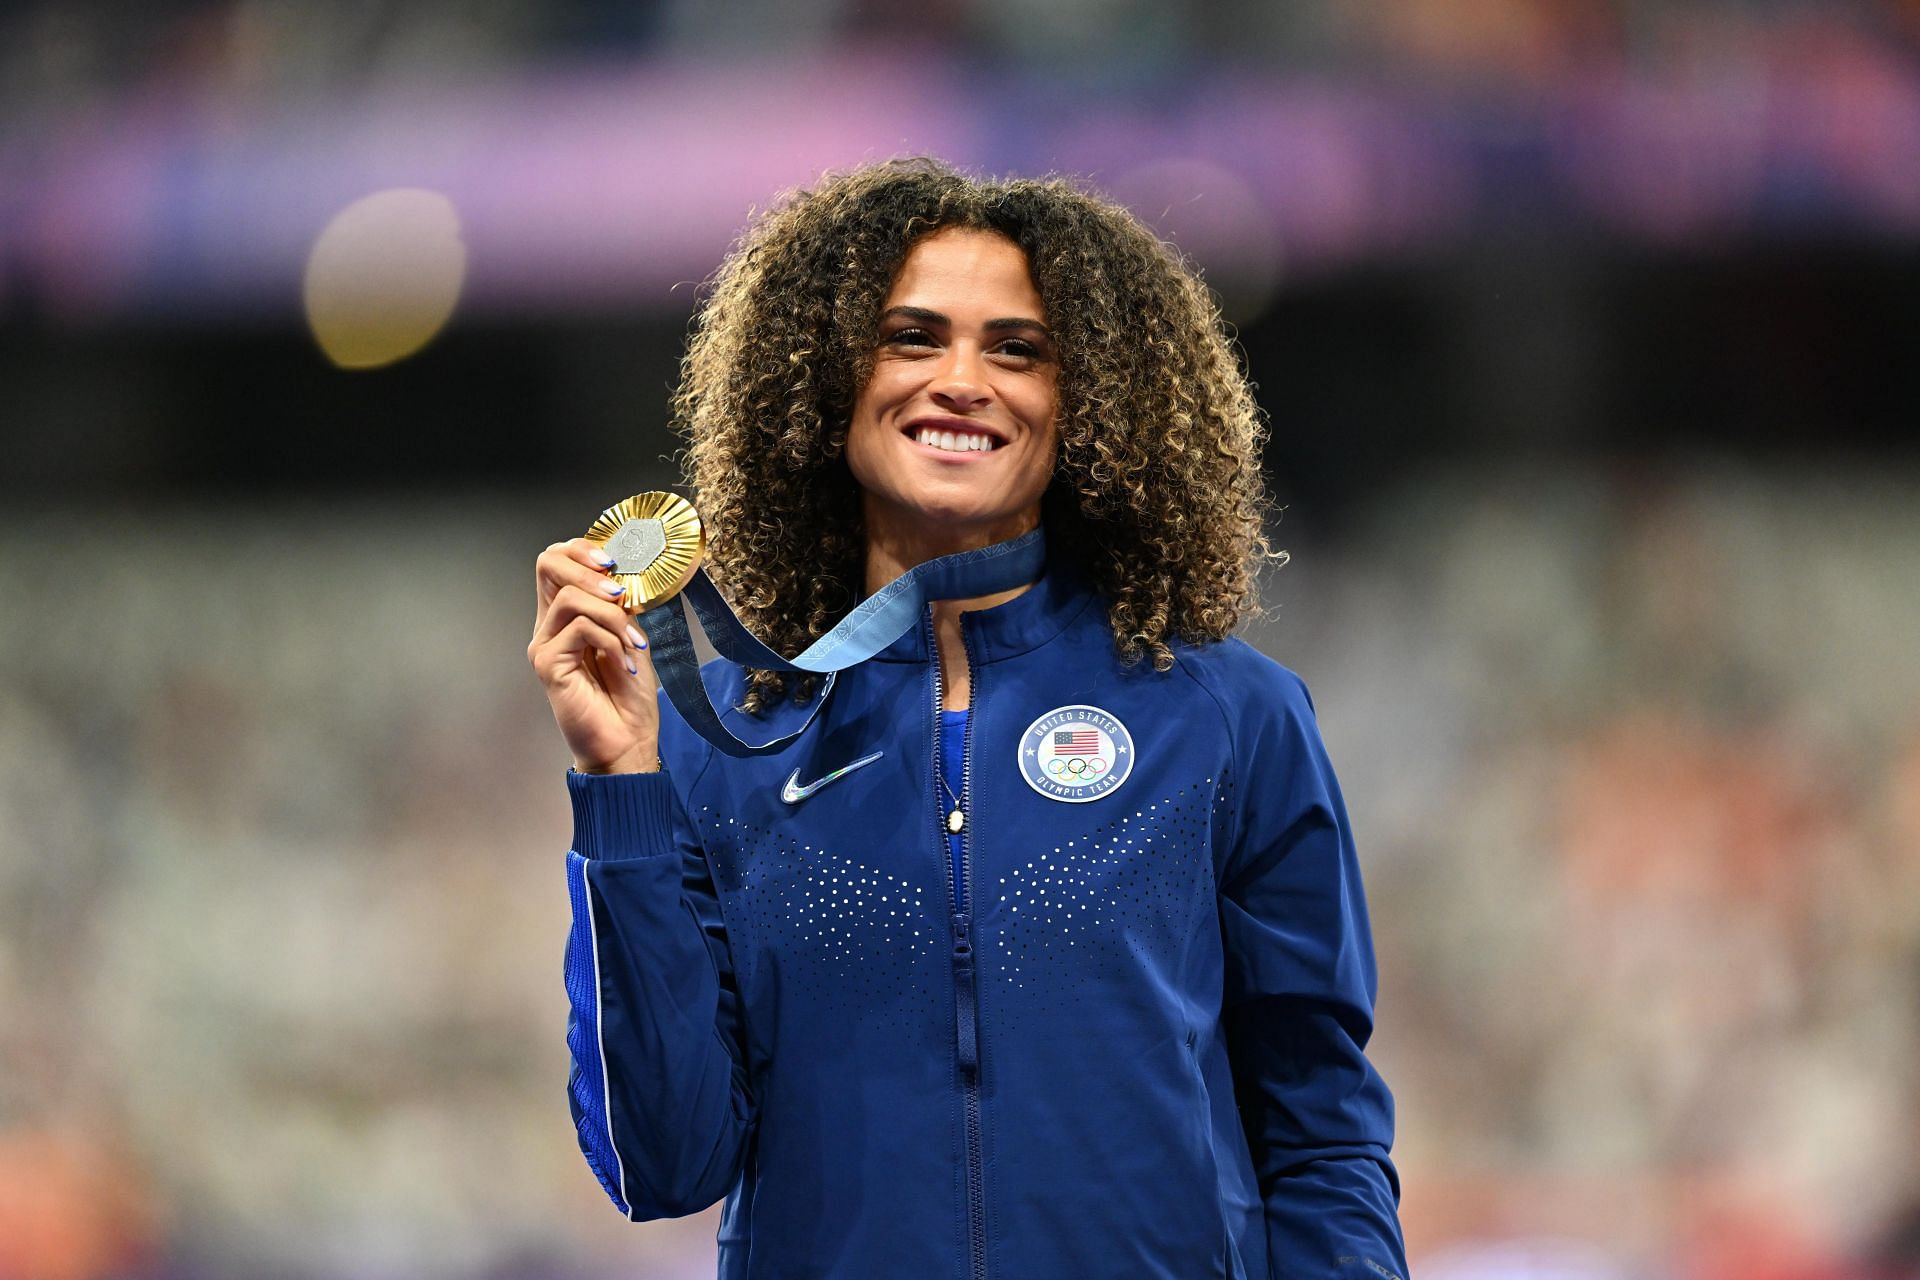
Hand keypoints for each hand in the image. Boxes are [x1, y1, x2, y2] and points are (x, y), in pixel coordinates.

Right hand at [528, 537, 661, 773]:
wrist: (628, 743)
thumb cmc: (630, 698)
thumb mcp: (632, 639)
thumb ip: (621, 608)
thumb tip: (621, 576)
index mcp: (567, 616)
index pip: (557, 560)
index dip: (583, 550)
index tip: (614, 563)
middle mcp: (549, 626)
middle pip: (547, 564)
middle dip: (589, 568)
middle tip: (620, 592)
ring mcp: (544, 645)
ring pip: (570, 598)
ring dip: (612, 616)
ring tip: (633, 644)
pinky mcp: (547, 664)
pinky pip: (579, 628)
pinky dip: (610, 640)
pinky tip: (625, 664)